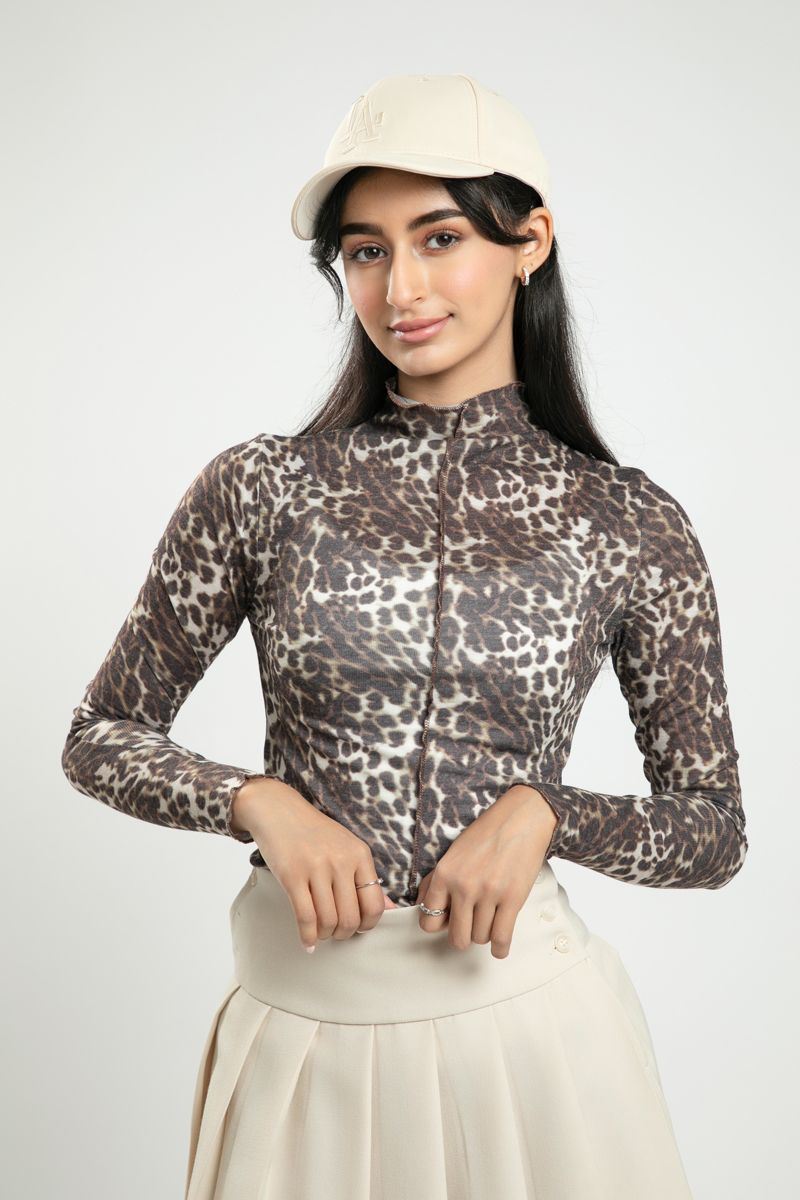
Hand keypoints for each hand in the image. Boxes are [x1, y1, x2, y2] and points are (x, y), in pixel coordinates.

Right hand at [232, 777, 396, 950]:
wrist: (278, 811)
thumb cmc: (314, 833)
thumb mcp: (347, 848)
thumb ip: (366, 878)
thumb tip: (390, 908)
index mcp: (360, 854)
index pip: (374, 905)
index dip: (367, 925)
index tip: (358, 928)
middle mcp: (341, 861)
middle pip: (351, 918)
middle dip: (344, 934)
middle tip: (336, 933)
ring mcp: (316, 868)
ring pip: (328, 921)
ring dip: (325, 935)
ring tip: (321, 933)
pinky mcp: (292, 875)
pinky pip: (305, 917)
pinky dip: (307, 936)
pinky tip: (308, 942)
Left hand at [414, 786, 557, 958]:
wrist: (521, 819)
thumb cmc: (487, 834)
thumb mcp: (453, 853)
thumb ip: (435, 881)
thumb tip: (422, 907)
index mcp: (445, 874)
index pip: (428, 922)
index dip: (439, 925)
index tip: (449, 921)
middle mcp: (463, 886)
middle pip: (457, 937)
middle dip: (463, 936)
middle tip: (471, 925)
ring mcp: (488, 894)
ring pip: (480, 938)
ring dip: (485, 934)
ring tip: (490, 920)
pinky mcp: (512, 899)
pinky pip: (502, 938)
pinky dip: (501, 948)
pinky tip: (500, 944)